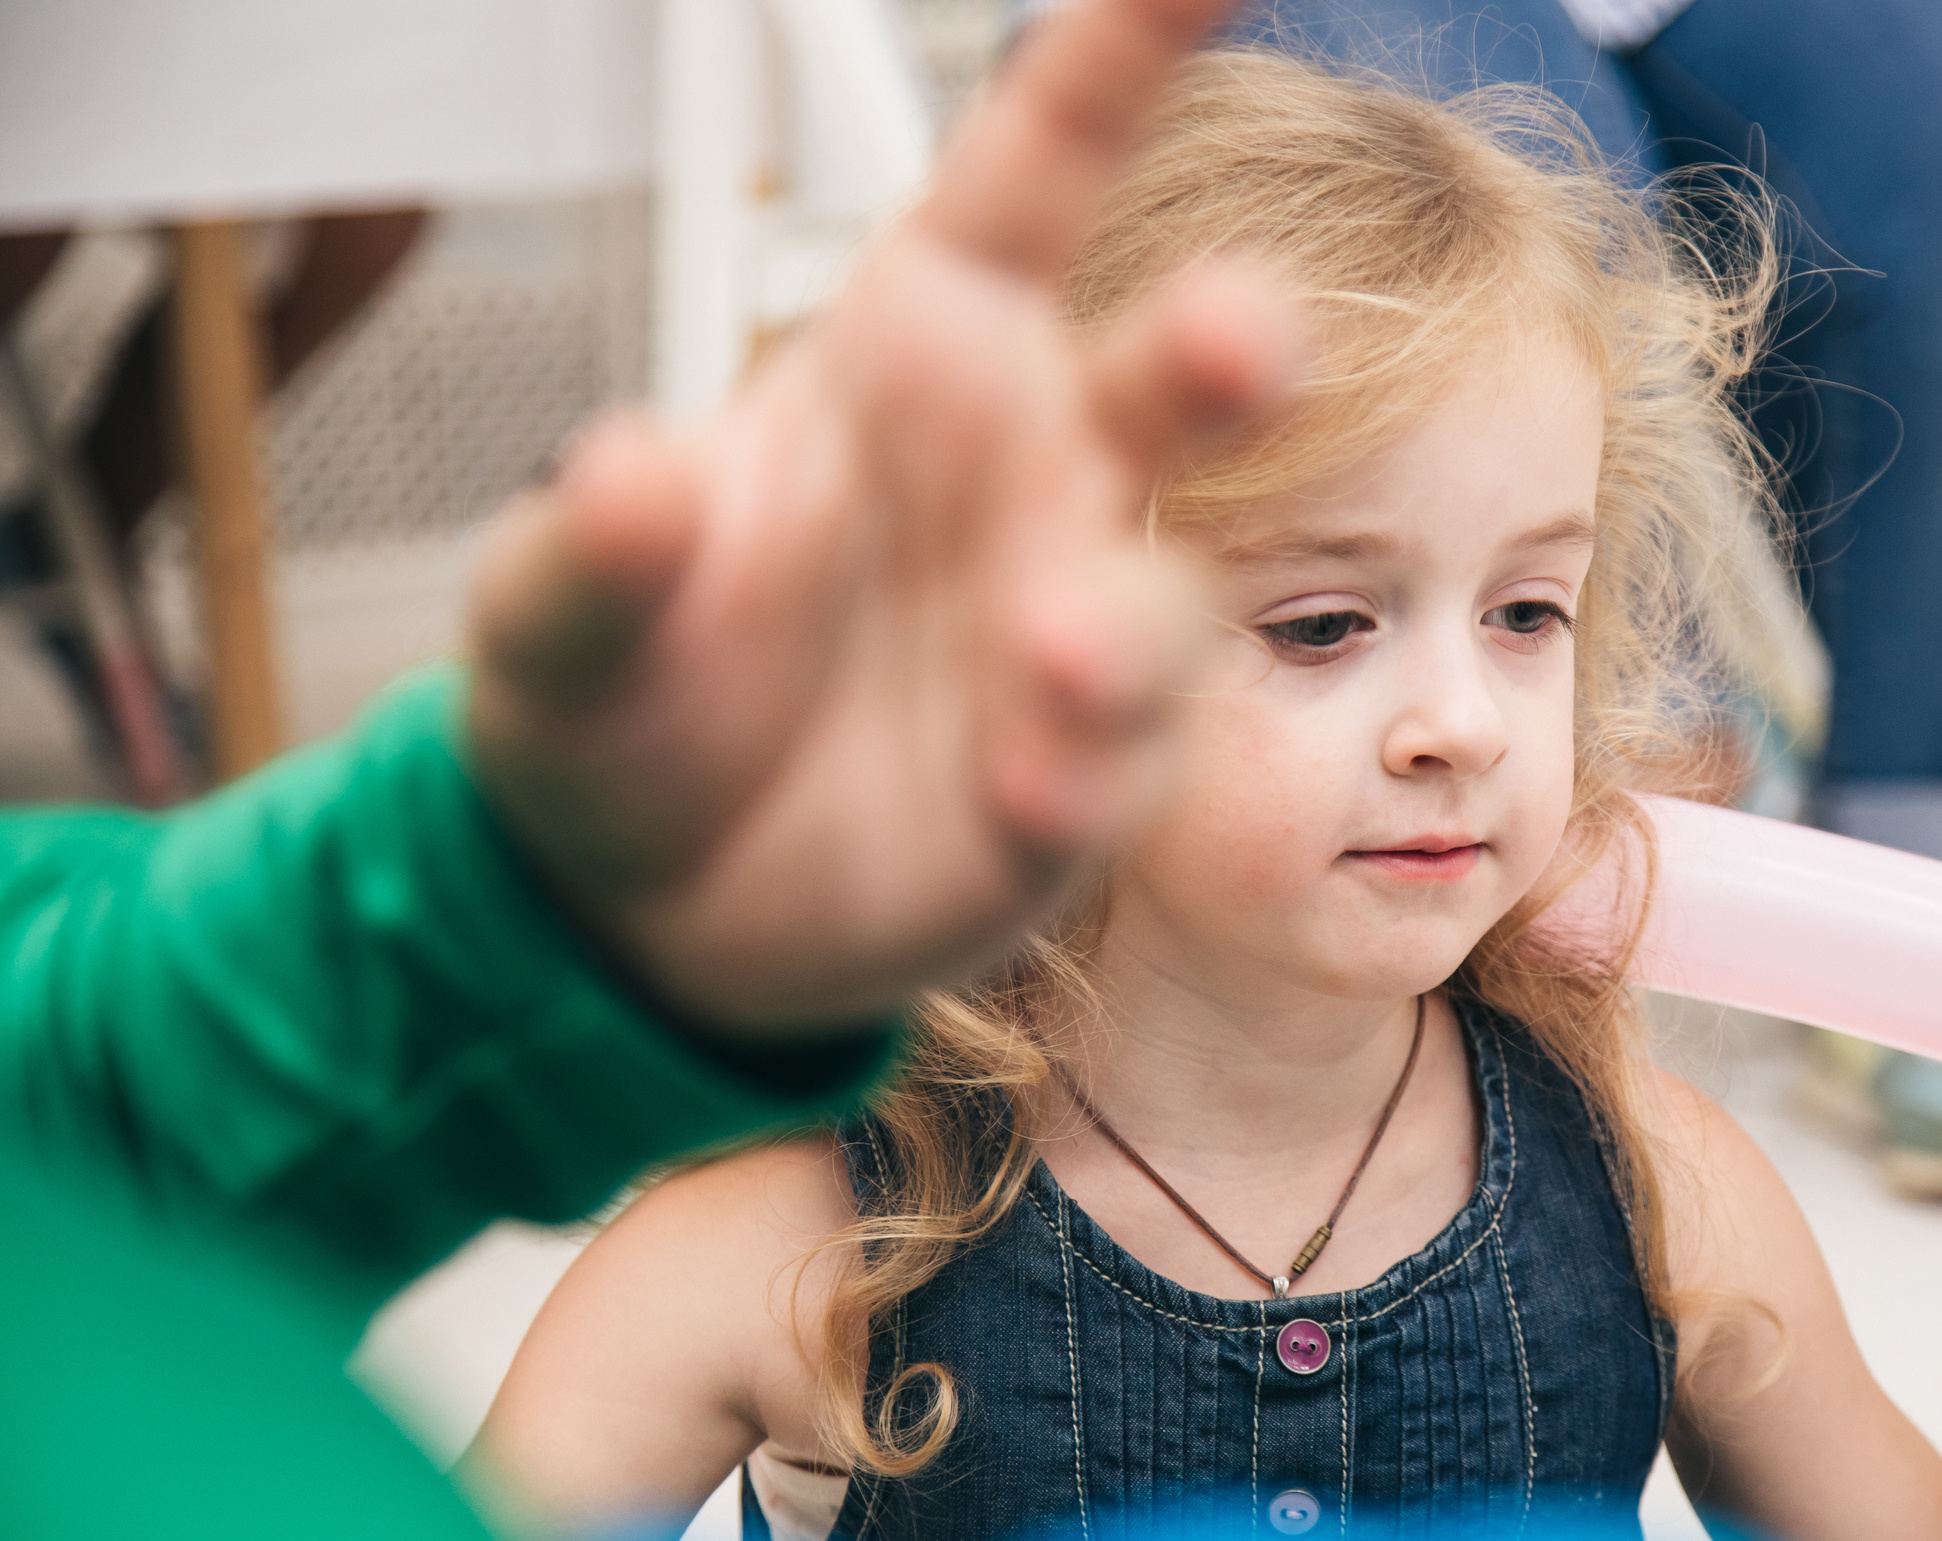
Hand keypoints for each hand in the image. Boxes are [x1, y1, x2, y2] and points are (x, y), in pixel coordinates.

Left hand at [465, 0, 1296, 1033]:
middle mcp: (1025, 476)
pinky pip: (1125, 764)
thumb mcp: (551, 629)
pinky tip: (1015, 798)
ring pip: (1156, 602)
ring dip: (1119, 634)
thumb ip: (586, 559)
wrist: (654, 905)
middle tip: (1240, 341)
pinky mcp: (1087, 781)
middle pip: (1160, 381)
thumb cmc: (621, 704)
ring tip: (1038, 677)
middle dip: (1220, 350)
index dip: (1120, 56)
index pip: (1035, 175)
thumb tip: (627, 477)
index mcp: (912, 359)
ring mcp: (1068, 630)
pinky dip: (1085, 773)